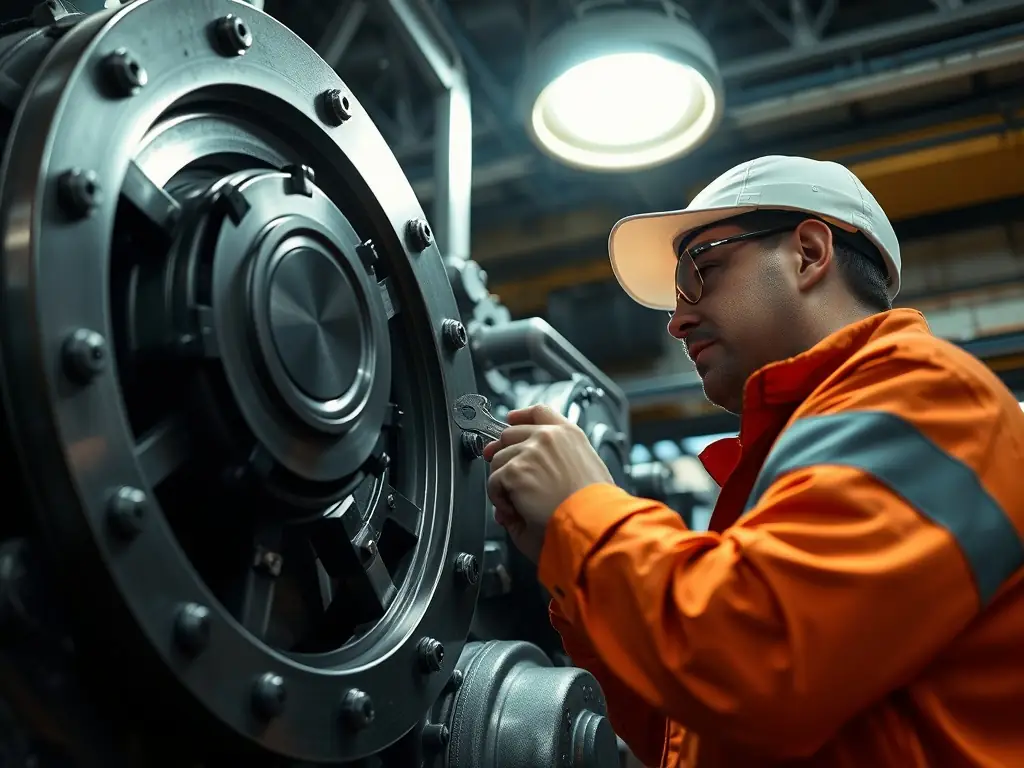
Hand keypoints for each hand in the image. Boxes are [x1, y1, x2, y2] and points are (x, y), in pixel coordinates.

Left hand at [483, 404, 614, 562]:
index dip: (520, 417)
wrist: (592, 524)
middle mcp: (549, 437)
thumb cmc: (594, 509)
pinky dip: (499, 498)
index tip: (511, 421)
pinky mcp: (515, 471)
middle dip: (502, 453)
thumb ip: (556, 467)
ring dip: (503, 481)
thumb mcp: (585, 474)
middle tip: (504, 476)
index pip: (538, 412)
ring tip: (520, 502)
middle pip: (510, 434)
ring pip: (498, 460)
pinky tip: (516, 509)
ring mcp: (530, 452)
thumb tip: (531, 479)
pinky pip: (493, 482)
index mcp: (570, 435)